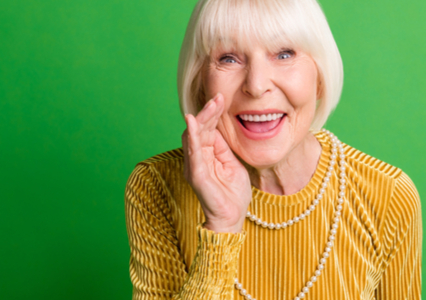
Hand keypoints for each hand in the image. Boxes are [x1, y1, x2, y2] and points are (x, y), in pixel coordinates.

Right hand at [182, 93, 250, 232]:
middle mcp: (197, 158)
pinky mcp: (196, 175)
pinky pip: (193, 153)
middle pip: (199, 129)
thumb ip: (224, 147)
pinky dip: (193, 137)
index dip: (213, 113)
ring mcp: (195, 166)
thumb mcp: (233, 164)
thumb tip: (221, 128)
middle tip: (218, 97)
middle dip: (209, 112)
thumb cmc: (232, 193)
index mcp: (206, 154)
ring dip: (202, 119)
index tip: (221, 98)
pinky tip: (193, 123)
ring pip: (194, 136)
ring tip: (210, 104)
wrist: (232, 217)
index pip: (207, 129)